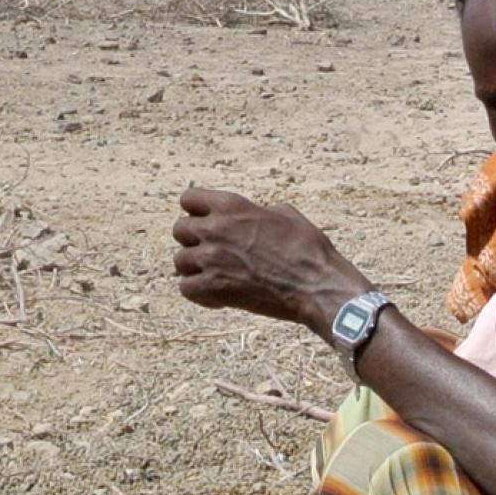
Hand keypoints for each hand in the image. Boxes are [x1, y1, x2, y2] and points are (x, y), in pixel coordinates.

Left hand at [170, 186, 368, 332]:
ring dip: (194, 269)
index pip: (188, 198)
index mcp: (232, 206)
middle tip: (211, 253)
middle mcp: (216, 229)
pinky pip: (185, 288)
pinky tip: (218, 295)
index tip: (206, 222)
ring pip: (179, 261)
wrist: (317, 285)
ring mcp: (211, 259)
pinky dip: (199, 293)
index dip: (196, 211)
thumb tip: (254, 213)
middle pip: (178, 229)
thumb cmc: (309, 249)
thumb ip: (258, 211)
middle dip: (192, 241)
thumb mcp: (286, 215)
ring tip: (215, 276)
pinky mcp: (213, 288)